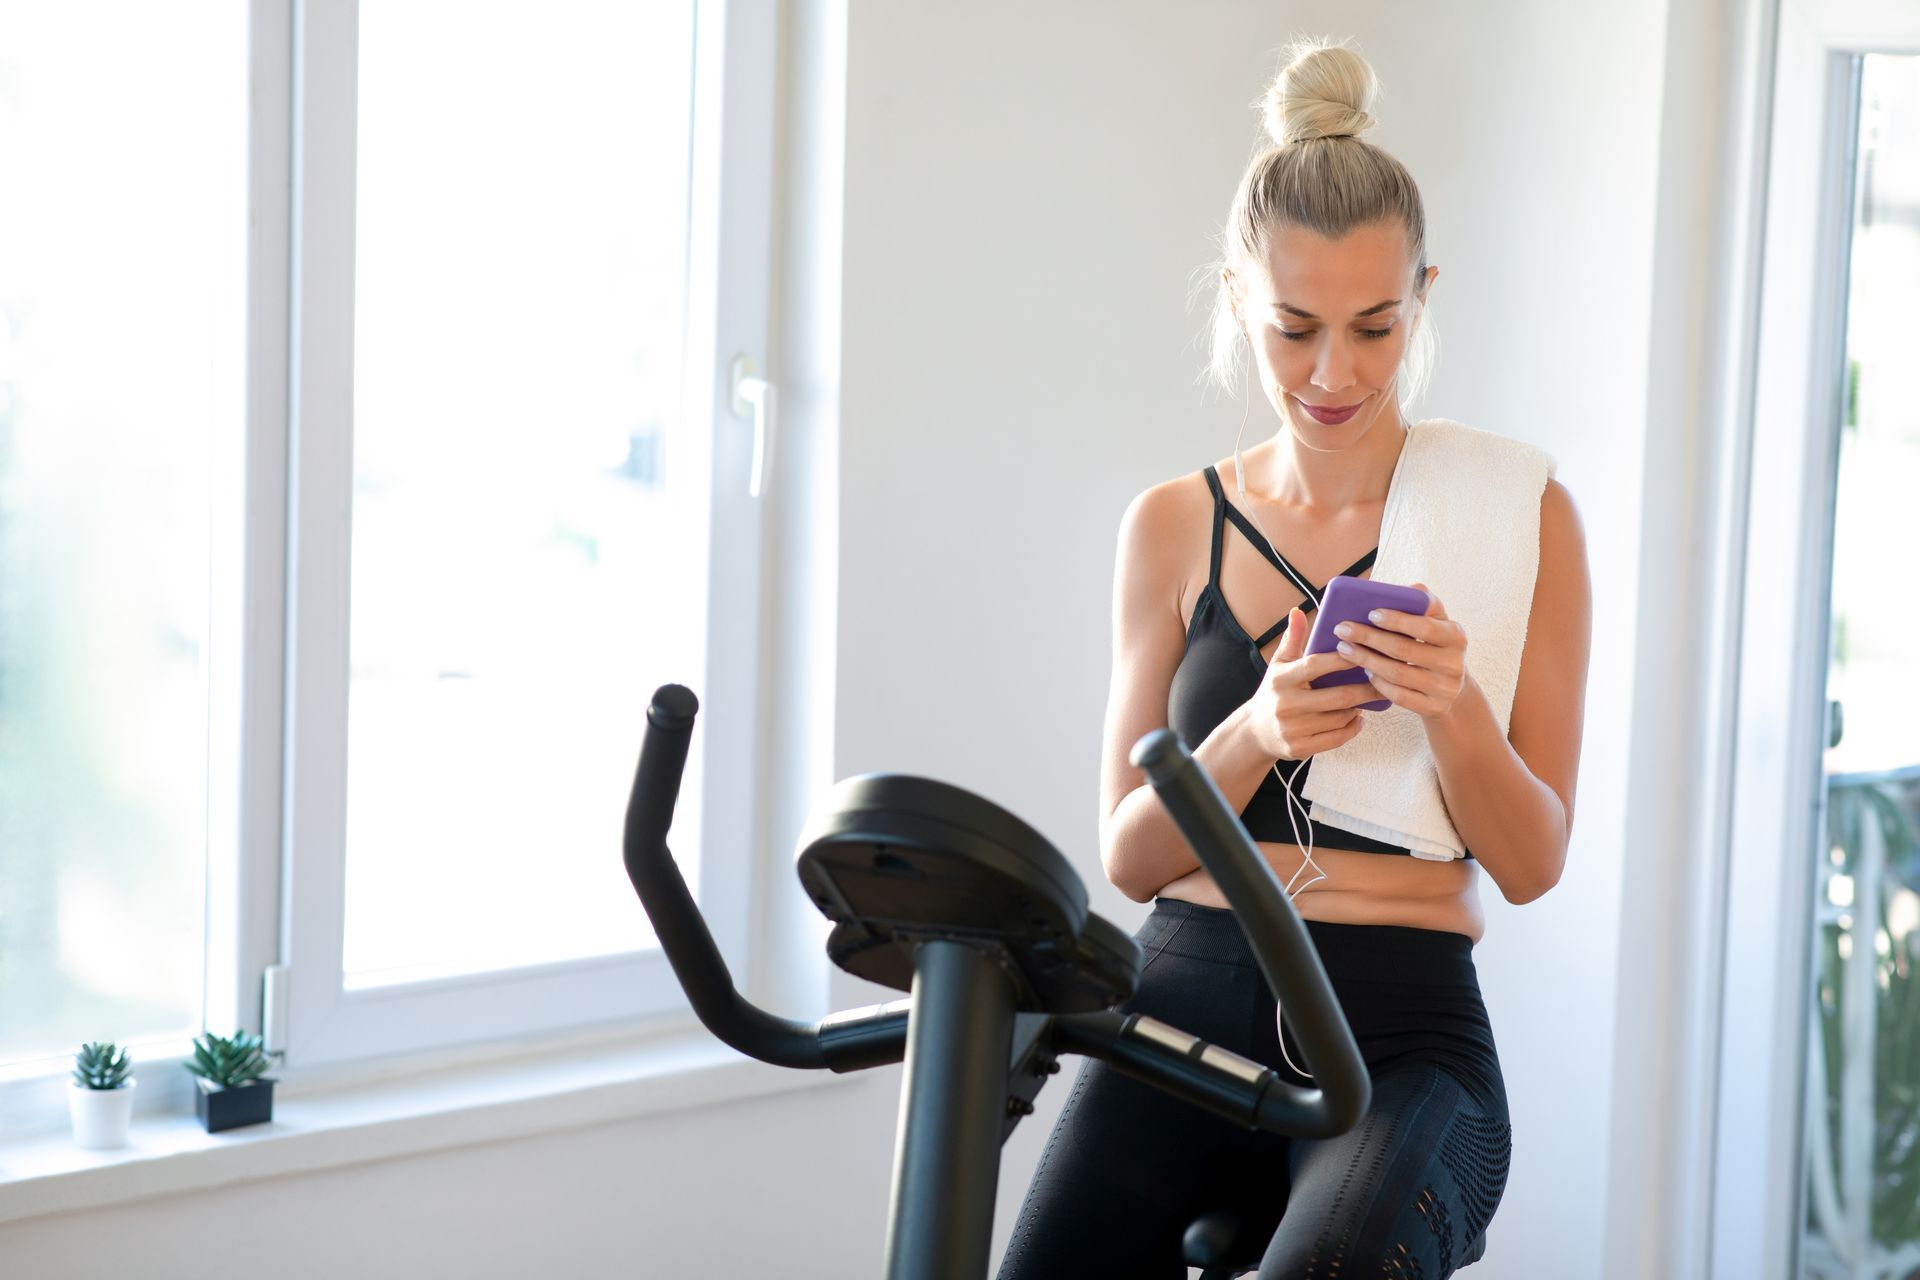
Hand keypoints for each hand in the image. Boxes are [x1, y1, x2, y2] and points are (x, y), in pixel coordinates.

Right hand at [1246, 605, 1382, 760]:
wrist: (1254, 732)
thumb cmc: (1274, 692)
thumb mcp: (1278, 665)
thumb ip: (1292, 639)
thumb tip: (1297, 610)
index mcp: (1281, 679)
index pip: (1316, 666)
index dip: (1342, 658)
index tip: (1365, 650)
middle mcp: (1286, 705)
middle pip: (1337, 697)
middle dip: (1366, 689)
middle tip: (1385, 680)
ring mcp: (1293, 729)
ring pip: (1340, 718)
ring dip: (1359, 708)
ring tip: (1369, 698)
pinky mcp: (1300, 748)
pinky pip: (1337, 738)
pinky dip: (1352, 728)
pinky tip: (1358, 718)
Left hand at [1328, 581, 1467, 721]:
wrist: (1452, 688)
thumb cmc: (1435, 645)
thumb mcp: (1437, 622)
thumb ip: (1424, 603)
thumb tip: (1409, 589)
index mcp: (1456, 636)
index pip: (1424, 627)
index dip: (1397, 620)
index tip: (1370, 613)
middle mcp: (1454, 664)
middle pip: (1404, 650)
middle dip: (1369, 638)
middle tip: (1342, 629)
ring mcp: (1445, 689)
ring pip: (1397, 674)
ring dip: (1366, 660)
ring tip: (1344, 648)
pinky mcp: (1434, 708)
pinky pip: (1398, 696)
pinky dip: (1378, 682)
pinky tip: (1363, 671)